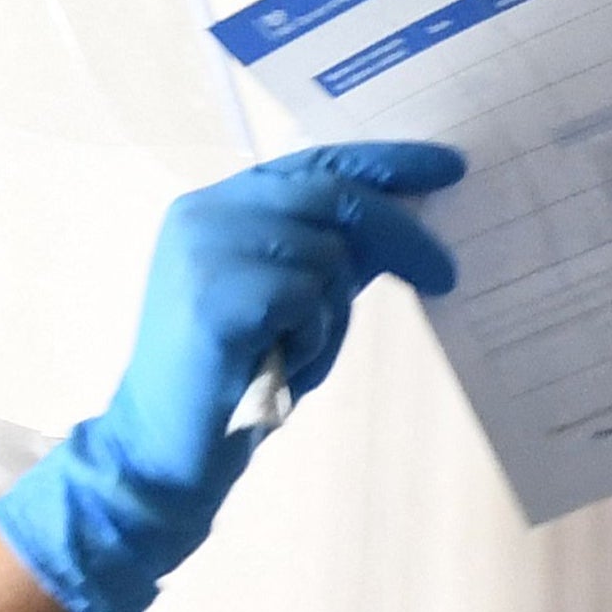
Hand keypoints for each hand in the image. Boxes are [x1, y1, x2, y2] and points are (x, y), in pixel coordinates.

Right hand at [0, 142, 463, 611]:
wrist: (164, 451)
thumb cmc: (235, 378)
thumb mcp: (294, 302)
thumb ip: (334, 253)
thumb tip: (407, 215)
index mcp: (217, 205)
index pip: (314, 159)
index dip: (386, 161)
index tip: (448, 167)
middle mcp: (205, 212)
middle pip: (332, 194)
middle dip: (399, 233)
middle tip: (446, 274)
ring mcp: (205, 249)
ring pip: (326, 253)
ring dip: (332, 315)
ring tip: (294, 354)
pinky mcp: (216, 295)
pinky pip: (306, 298)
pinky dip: (310, 339)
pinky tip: (276, 366)